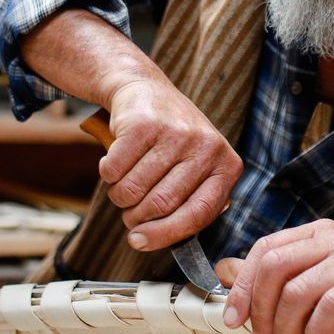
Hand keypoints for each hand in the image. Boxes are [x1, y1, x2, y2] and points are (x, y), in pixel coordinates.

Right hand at [98, 79, 241, 250]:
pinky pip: (114, 170)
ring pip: (133, 190)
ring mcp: (176, 133)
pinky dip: (108, 172)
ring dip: (119, 196)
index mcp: (226, 165)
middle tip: (129, 215)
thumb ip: (194, 203)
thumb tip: (171, 240)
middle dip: (136, 218)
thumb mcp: (197, 169)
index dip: (166, 235)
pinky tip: (116, 161)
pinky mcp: (145, 123)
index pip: (199, 214)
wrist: (146, 90)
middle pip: (161, 205)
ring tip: (124, 184)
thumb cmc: (173, 139)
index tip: (141, 242)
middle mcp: (206, 146)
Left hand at [216, 219, 333, 333]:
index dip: (243, 287)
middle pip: (275, 268)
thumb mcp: (311, 283)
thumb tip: (225, 270)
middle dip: (263, 314)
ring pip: (298, 293)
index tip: (234, 321)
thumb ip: (271, 277)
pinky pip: (329, 308)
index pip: (265, 250)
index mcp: (314, 233)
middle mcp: (333, 237)